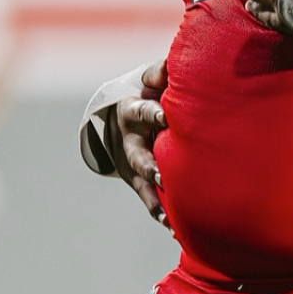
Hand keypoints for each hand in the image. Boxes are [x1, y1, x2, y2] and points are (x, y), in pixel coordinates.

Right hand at [107, 59, 169, 227]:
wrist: (118, 111)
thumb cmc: (147, 90)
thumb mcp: (150, 78)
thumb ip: (160, 71)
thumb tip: (169, 65)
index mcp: (133, 111)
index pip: (143, 111)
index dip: (153, 114)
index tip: (164, 117)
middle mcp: (130, 139)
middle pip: (137, 154)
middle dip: (149, 164)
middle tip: (160, 173)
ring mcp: (133, 162)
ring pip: (141, 183)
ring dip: (153, 197)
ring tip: (166, 215)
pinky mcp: (139, 179)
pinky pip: (149, 199)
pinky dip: (159, 213)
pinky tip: (173, 228)